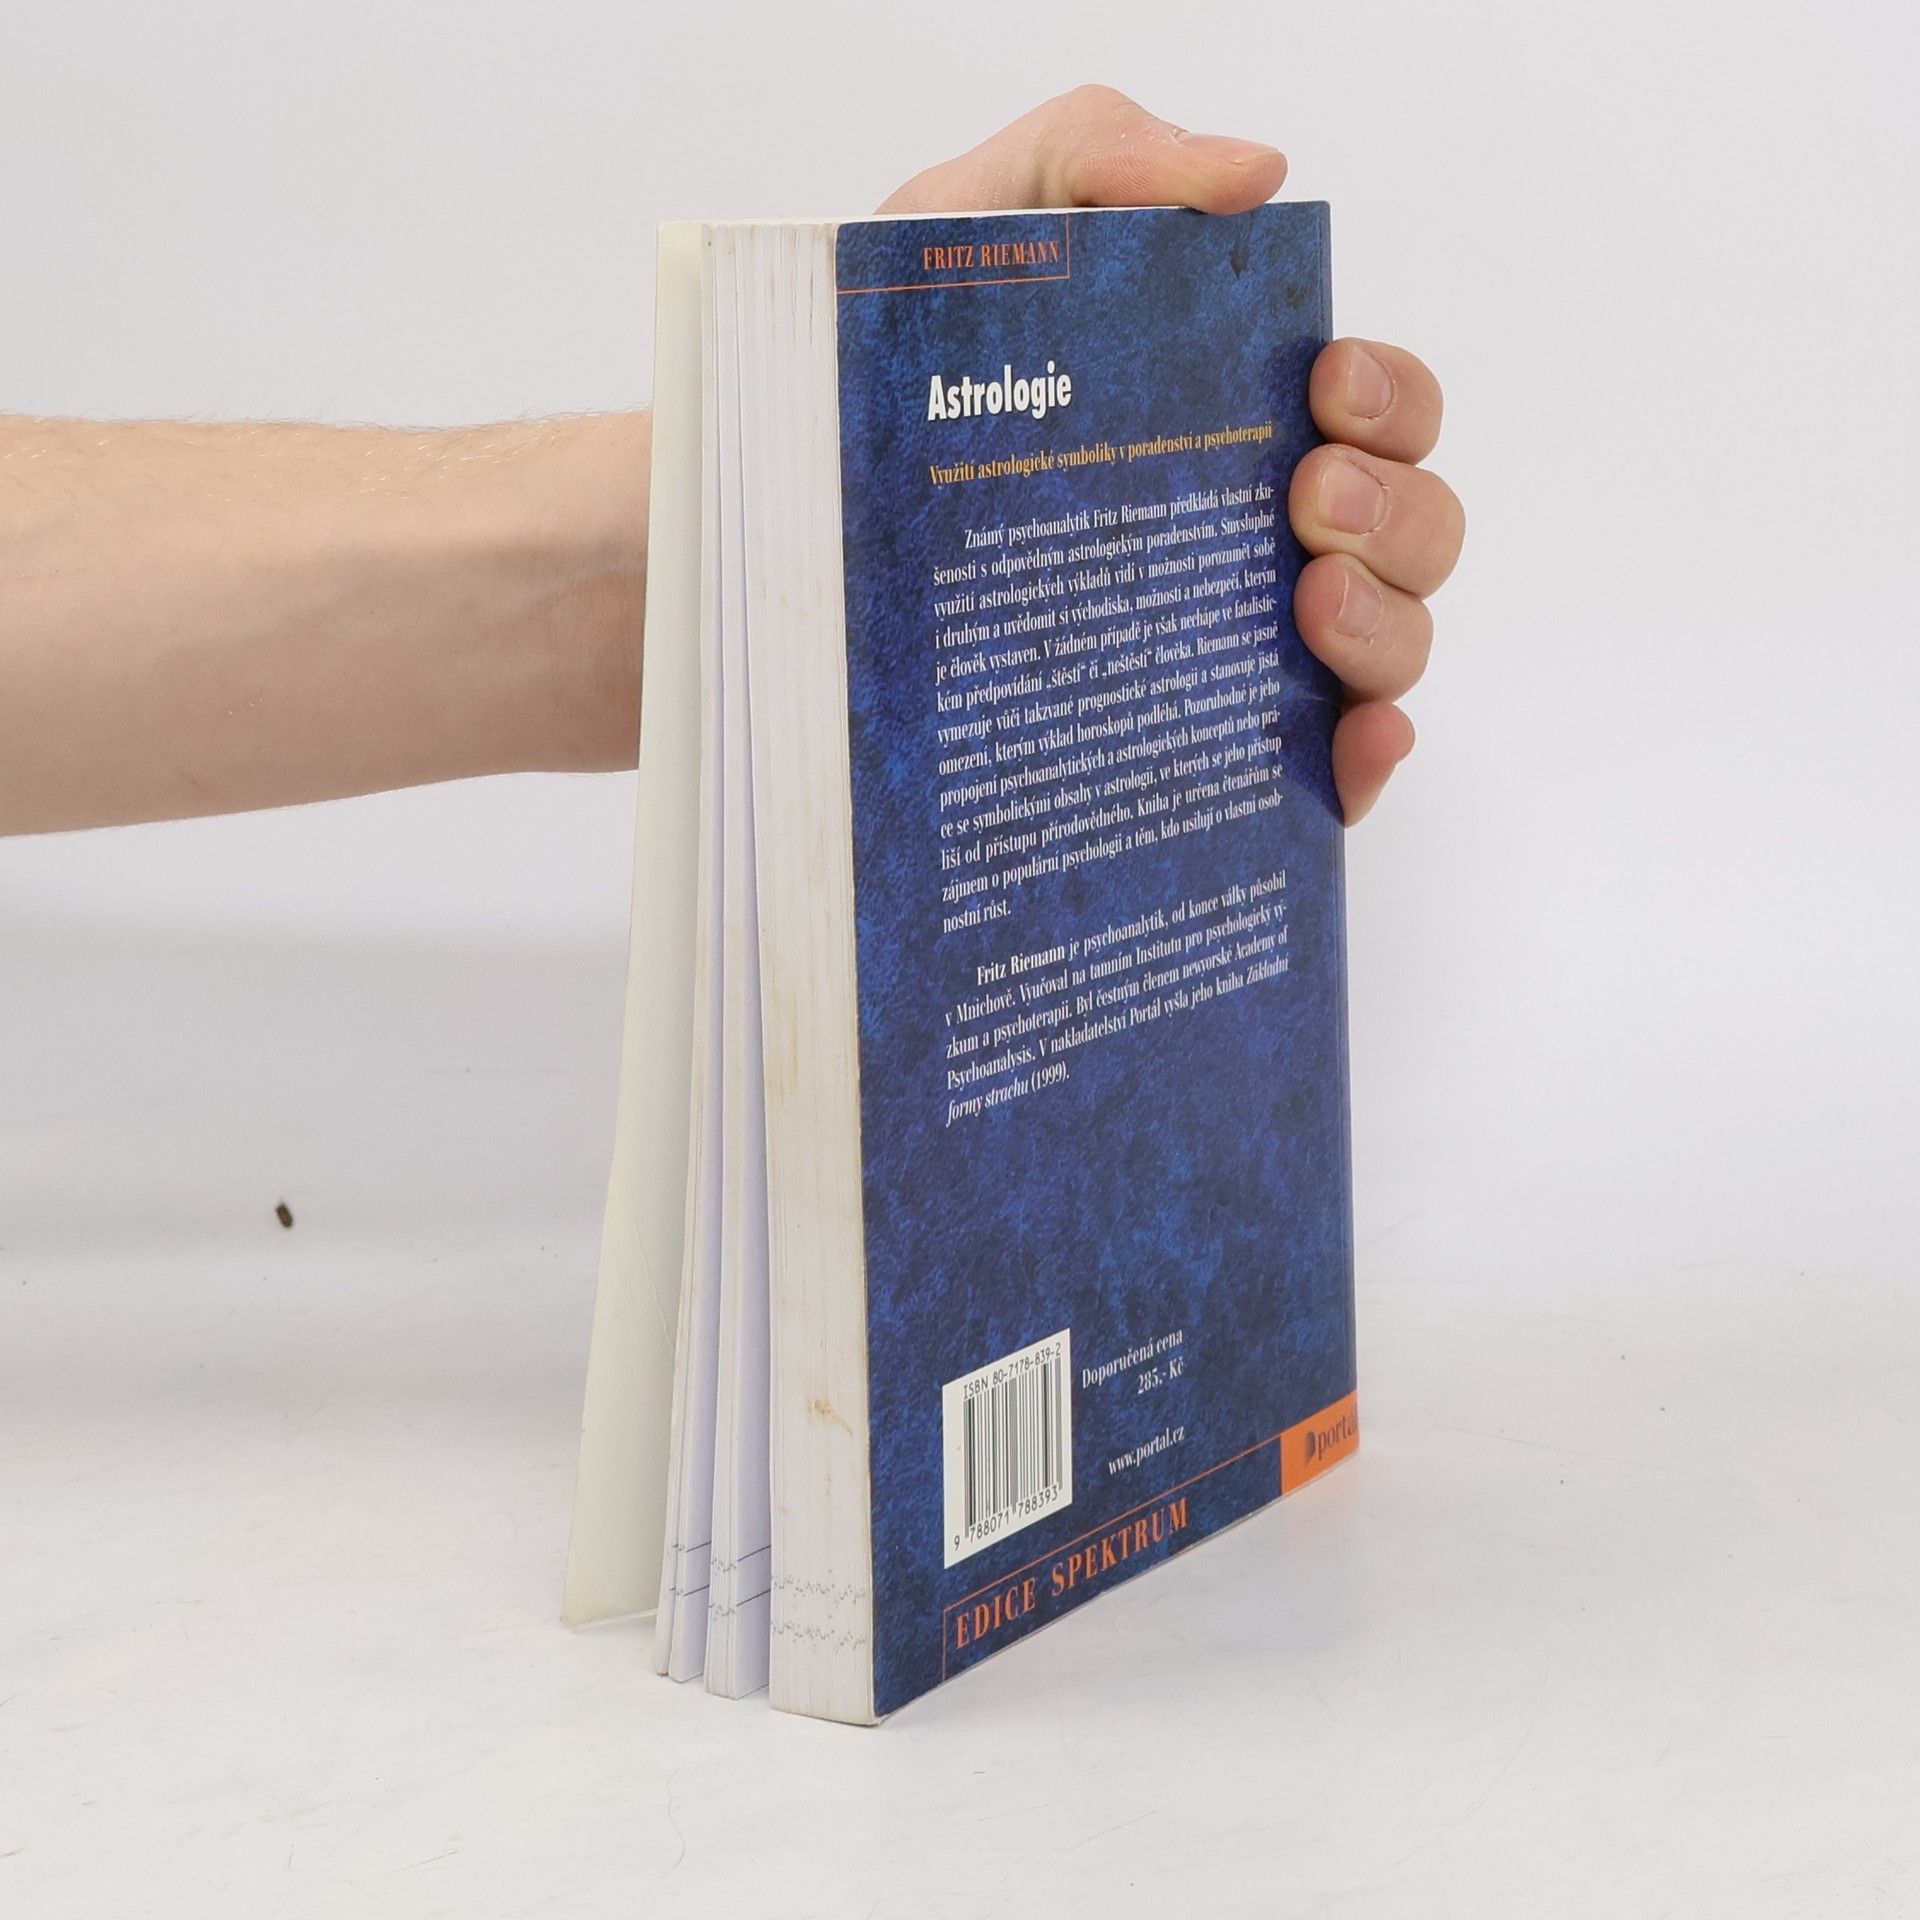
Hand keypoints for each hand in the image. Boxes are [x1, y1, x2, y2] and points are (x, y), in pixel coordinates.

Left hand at [882, 87, 1463, 822]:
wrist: (781, 505)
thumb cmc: (895, 373)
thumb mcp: (975, 228)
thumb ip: (1100, 158)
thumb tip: (1258, 175)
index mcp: (1238, 421)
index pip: (1379, 410)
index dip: (1391, 398)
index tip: (1323, 385)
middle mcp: (1260, 537)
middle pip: (1414, 531)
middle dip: (1397, 509)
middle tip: (1308, 499)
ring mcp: (1239, 650)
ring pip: (1393, 644)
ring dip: (1387, 622)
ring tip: (1310, 603)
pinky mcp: (1201, 750)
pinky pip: (1326, 772)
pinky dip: (1367, 759)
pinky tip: (1350, 743)